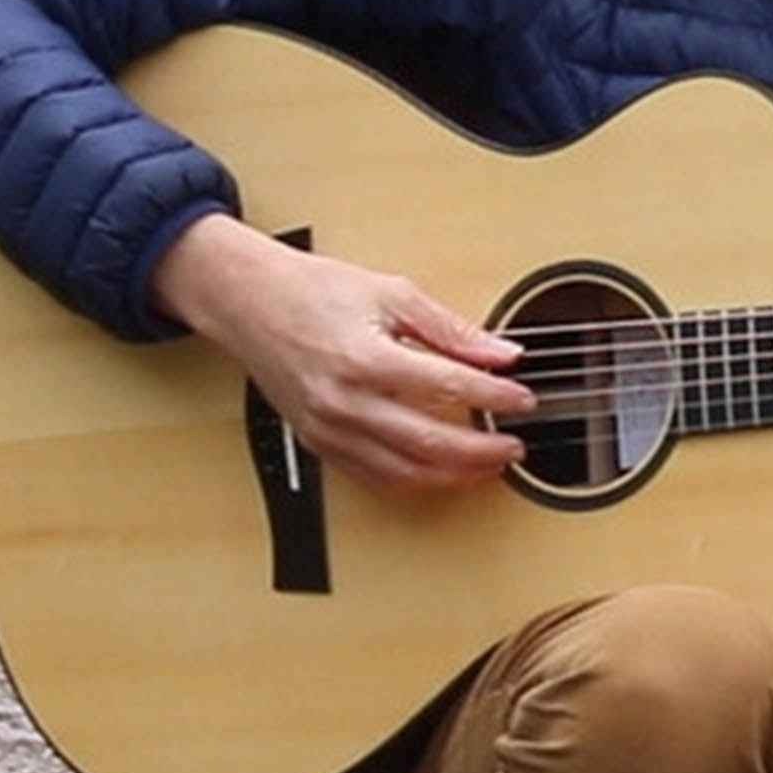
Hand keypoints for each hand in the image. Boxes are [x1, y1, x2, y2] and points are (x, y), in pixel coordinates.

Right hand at [153, 217, 528, 495]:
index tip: (523, 399)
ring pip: (405, 472)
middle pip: (430, 442)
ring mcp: (330, 429)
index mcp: (366, 358)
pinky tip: (440, 472)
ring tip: (487, 465)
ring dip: (454, 476)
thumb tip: (500, 352)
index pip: (448, 386)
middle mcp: (346, 402)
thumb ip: (449, 328)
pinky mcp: (320, 443)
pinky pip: (374, 477)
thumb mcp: (390, 293)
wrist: (249, 303)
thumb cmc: (314, 291)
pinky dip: (414, 481)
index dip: (494, 396)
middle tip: (514, 446)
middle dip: (482, 451)